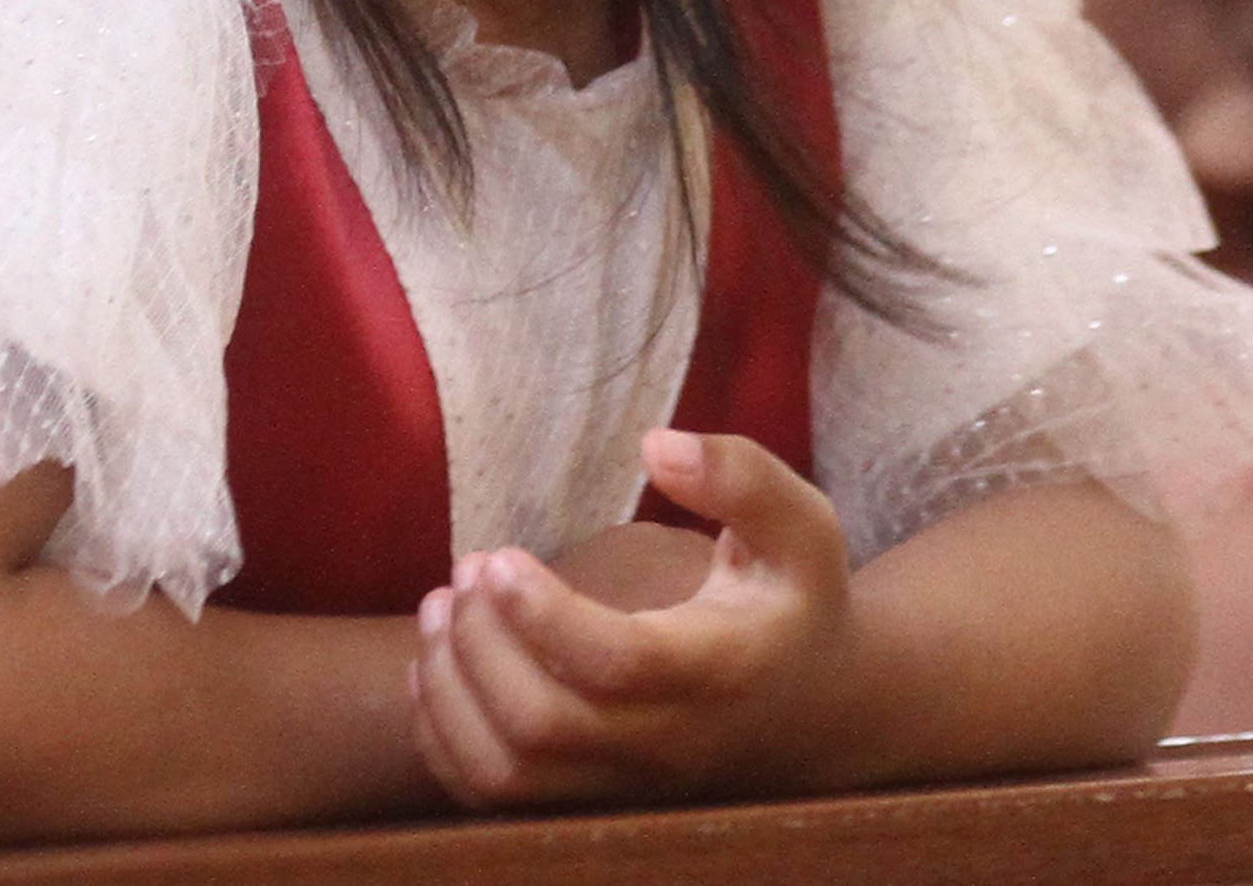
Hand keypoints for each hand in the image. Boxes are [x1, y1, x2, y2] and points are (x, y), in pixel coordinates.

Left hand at [408, 430, 856, 810]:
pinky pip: (495, 801)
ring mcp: (626, 789)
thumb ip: (741, 476)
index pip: (617, 664)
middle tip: (463, 573)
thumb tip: (655, 446)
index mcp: (718, 671)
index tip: (499, 557)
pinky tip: (436, 670)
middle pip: (544, 726)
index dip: (542, 614)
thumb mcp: (800, 526)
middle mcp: (668, 746)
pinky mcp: (590, 805)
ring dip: (451, 692)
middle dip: (481, 644)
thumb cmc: (794, 601)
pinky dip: (444, 740)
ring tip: (438, 610)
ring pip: (510, 775)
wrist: (816, 711)